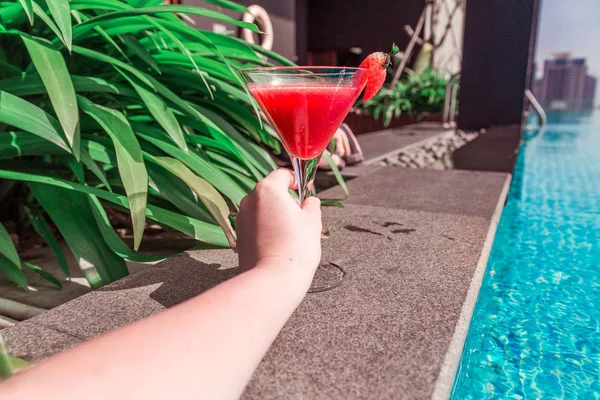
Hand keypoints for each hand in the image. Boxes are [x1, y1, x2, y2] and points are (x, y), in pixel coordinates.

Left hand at [235, 169, 321, 291]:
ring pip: (262, 208)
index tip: (305, 189)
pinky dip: (266, 228)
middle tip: (302, 215)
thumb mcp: (312, 221)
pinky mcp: (238, 235)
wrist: (273, 279)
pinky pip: (255, 224)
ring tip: (291, 233)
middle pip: (271, 191)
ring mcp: (241, 218)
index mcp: (268, 189)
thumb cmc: (296, 248)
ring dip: (275, 214)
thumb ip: (311, 205)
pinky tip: (278, 242)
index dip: (297, 180)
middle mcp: (250, 199)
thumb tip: (310, 201)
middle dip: (286, 199)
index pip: (283, 174)